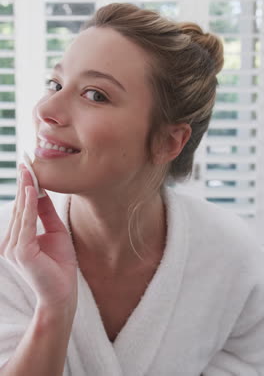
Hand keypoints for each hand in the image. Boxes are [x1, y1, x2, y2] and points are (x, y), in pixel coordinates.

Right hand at [0, 165, 77, 310]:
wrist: (64, 294)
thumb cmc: (60, 265)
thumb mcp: (54, 232)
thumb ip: (45, 213)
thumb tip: (40, 191)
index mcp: (16, 238)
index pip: (21, 207)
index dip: (25, 186)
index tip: (28, 165)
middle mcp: (10, 242)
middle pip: (20, 206)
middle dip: (24, 183)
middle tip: (27, 160)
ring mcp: (13, 248)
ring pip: (22, 212)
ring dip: (26, 189)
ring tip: (30, 169)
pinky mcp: (21, 252)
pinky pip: (27, 223)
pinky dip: (29, 206)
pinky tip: (33, 190)